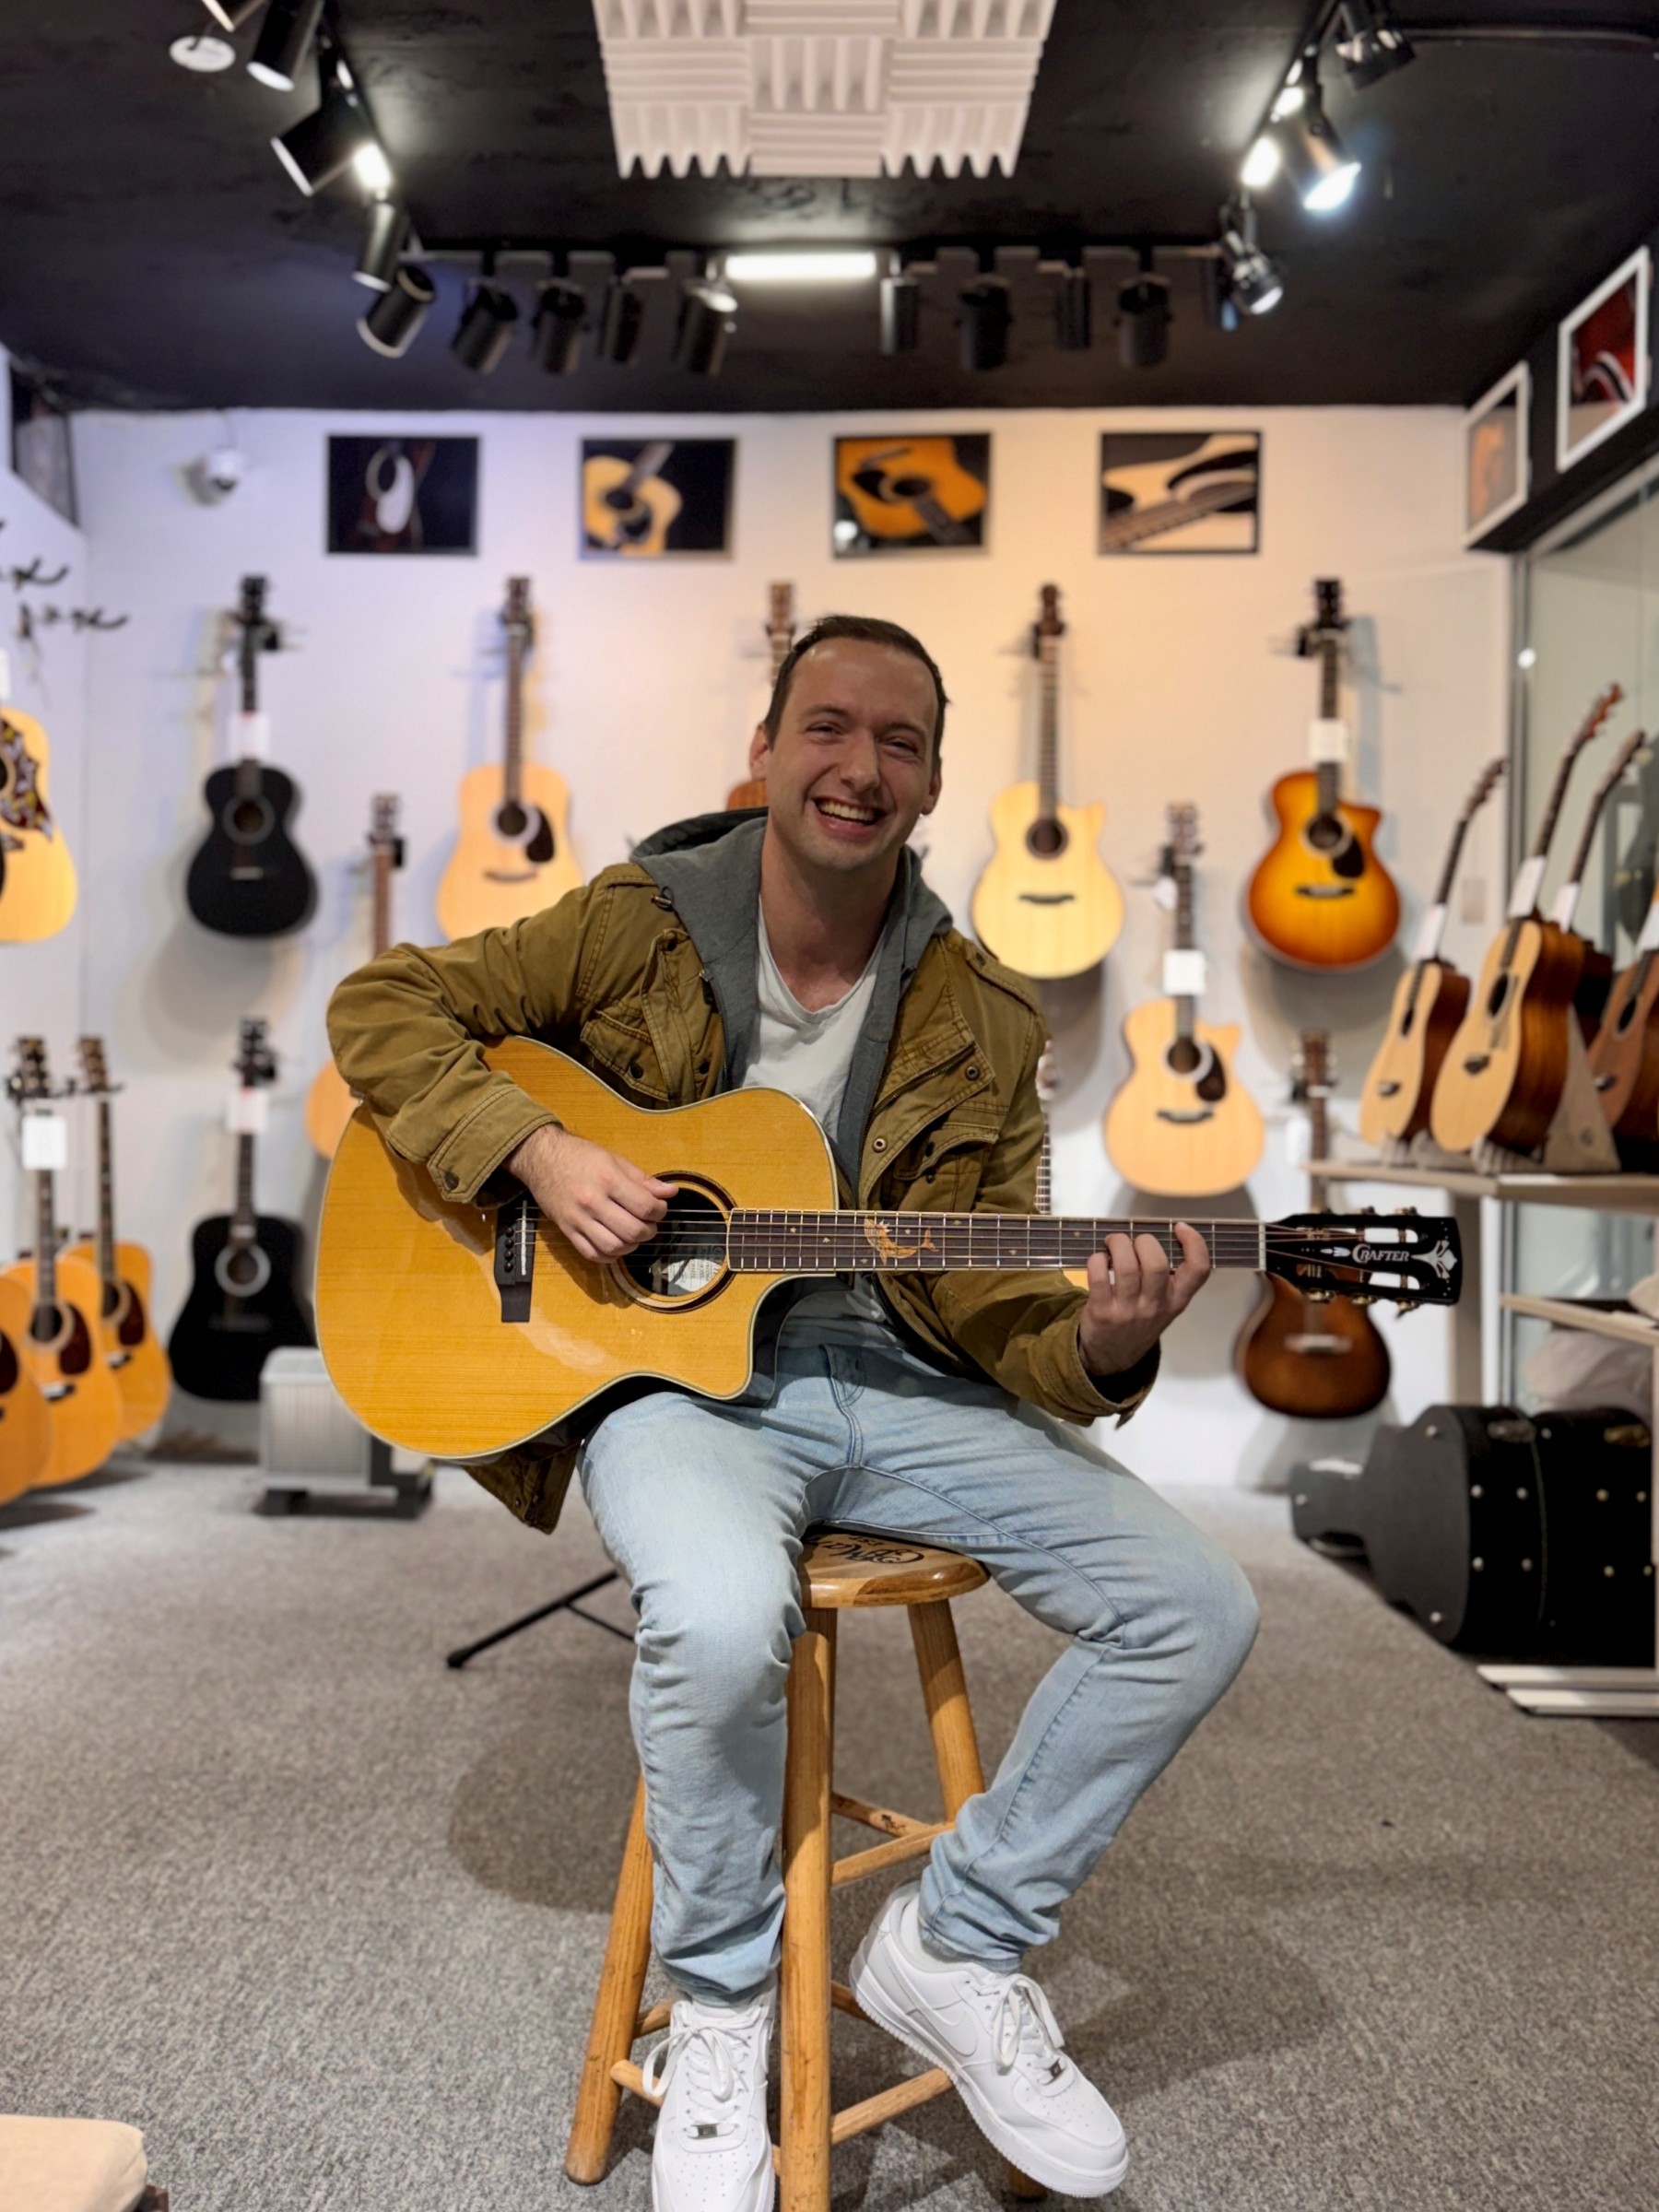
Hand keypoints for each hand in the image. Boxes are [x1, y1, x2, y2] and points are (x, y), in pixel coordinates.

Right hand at [507, 1124, 676, 1263]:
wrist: (540, 1158)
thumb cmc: (579, 1156)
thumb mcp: (614, 1160)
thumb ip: (643, 1179)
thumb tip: (670, 1192)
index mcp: (608, 1179)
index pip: (645, 1207)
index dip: (660, 1211)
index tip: (659, 1208)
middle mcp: (593, 1202)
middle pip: (632, 1231)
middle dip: (649, 1231)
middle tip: (649, 1224)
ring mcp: (578, 1219)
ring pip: (614, 1247)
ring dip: (631, 1245)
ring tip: (633, 1234)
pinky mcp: (567, 1230)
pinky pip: (592, 1254)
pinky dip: (609, 1256)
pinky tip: (616, 1245)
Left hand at [1077, 1223, 1210, 1379]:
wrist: (1113, 1356)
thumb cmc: (1140, 1320)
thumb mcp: (1165, 1306)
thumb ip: (1167, 1278)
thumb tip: (1155, 1236)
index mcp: (1177, 1300)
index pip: (1199, 1270)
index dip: (1194, 1243)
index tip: (1180, 1227)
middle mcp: (1156, 1306)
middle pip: (1157, 1264)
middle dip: (1144, 1241)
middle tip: (1133, 1241)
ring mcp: (1129, 1311)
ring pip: (1126, 1267)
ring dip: (1117, 1244)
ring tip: (1112, 1244)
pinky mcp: (1102, 1312)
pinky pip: (1098, 1276)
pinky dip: (1096, 1260)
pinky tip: (1098, 1260)